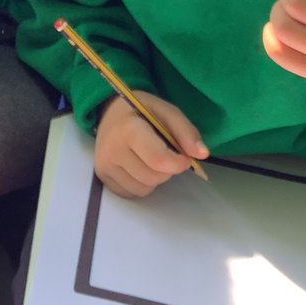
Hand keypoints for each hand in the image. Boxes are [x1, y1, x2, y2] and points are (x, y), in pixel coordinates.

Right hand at [94, 93, 208, 197]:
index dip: (178, 163)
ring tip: (148, 158)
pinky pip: (132, 193)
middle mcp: (112, 150)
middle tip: (163, 151)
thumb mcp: (166, 111)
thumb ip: (186, 131)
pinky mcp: (103, 177)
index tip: (184, 156)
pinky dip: (141, 184)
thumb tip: (202, 154)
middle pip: (154, 177)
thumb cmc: (141, 110)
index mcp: (128, 130)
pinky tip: (137, 166)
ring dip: (155, 178)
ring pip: (144, 189)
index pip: (159, 160)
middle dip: (166, 169)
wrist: (109, 111)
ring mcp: (104, 166)